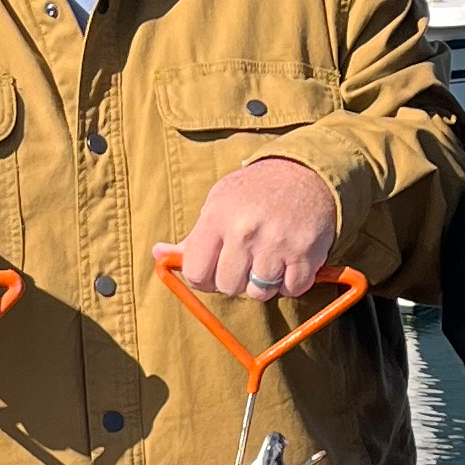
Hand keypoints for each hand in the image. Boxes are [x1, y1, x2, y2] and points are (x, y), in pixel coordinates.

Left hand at [172, 156, 338, 300]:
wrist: (305, 172)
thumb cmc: (254, 192)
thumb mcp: (218, 203)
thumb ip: (192, 237)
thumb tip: (158, 255)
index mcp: (217, 217)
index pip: (196, 273)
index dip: (205, 278)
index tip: (216, 269)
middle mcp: (244, 230)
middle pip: (228, 286)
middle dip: (235, 281)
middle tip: (247, 261)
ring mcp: (276, 242)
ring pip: (259, 292)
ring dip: (264, 284)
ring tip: (269, 260)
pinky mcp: (306, 252)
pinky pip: (291, 290)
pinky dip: (290, 283)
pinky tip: (289, 262)